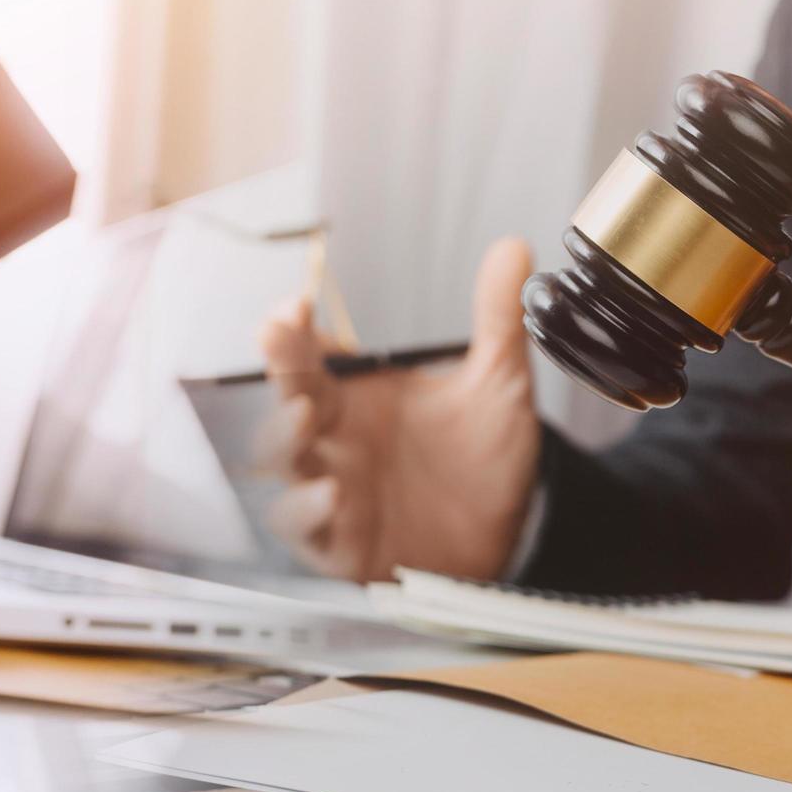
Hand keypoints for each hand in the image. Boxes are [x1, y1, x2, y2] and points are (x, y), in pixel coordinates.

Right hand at [257, 237, 539, 581]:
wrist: (508, 537)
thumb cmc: (484, 463)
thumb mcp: (498, 386)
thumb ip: (497, 322)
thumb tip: (513, 249)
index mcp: (355, 397)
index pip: (307, 355)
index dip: (290, 329)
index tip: (295, 305)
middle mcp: (334, 440)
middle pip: (284, 398)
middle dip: (278, 368)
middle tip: (281, 337)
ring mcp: (331, 490)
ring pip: (280, 462)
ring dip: (283, 437)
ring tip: (305, 415)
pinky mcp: (340, 542)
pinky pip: (304, 528)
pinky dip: (306, 511)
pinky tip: (329, 494)